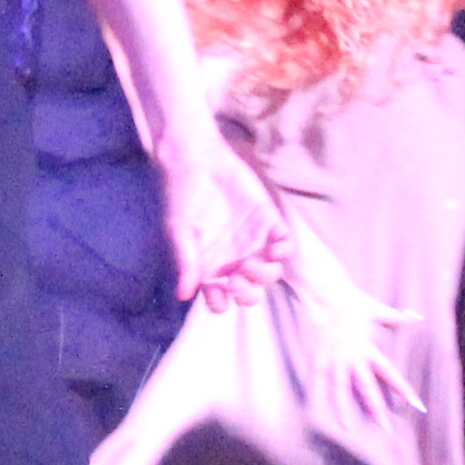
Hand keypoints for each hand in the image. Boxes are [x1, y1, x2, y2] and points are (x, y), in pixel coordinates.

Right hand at [164, 127, 289, 306]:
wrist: (196, 161)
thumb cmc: (181, 197)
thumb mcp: (179, 231)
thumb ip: (186, 263)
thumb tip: (184, 296)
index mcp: (209, 267)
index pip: (219, 298)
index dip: (221, 303)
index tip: (220, 293)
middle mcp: (232, 260)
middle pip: (248, 291)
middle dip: (247, 293)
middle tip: (238, 278)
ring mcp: (252, 243)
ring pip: (269, 273)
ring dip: (265, 276)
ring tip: (252, 263)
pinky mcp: (268, 223)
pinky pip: (284, 245)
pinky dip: (284, 251)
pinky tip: (275, 247)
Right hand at [284, 240, 415, 436]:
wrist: (327, 293)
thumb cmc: (353, 302)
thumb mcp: (378, 309)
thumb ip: (397, 318)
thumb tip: (419, 317)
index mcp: (368, 348)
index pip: (388, 373)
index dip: (402, 388)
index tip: (415, 403)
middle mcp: (353, 357)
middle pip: (366, 387)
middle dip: (376, 408)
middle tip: (385, 429)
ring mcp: (335, 359)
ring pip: (341, 388)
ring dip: (344, 409)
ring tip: (348, 429)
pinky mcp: (319, 357)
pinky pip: (319, 380)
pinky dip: (318, 395)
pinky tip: (316, 411)